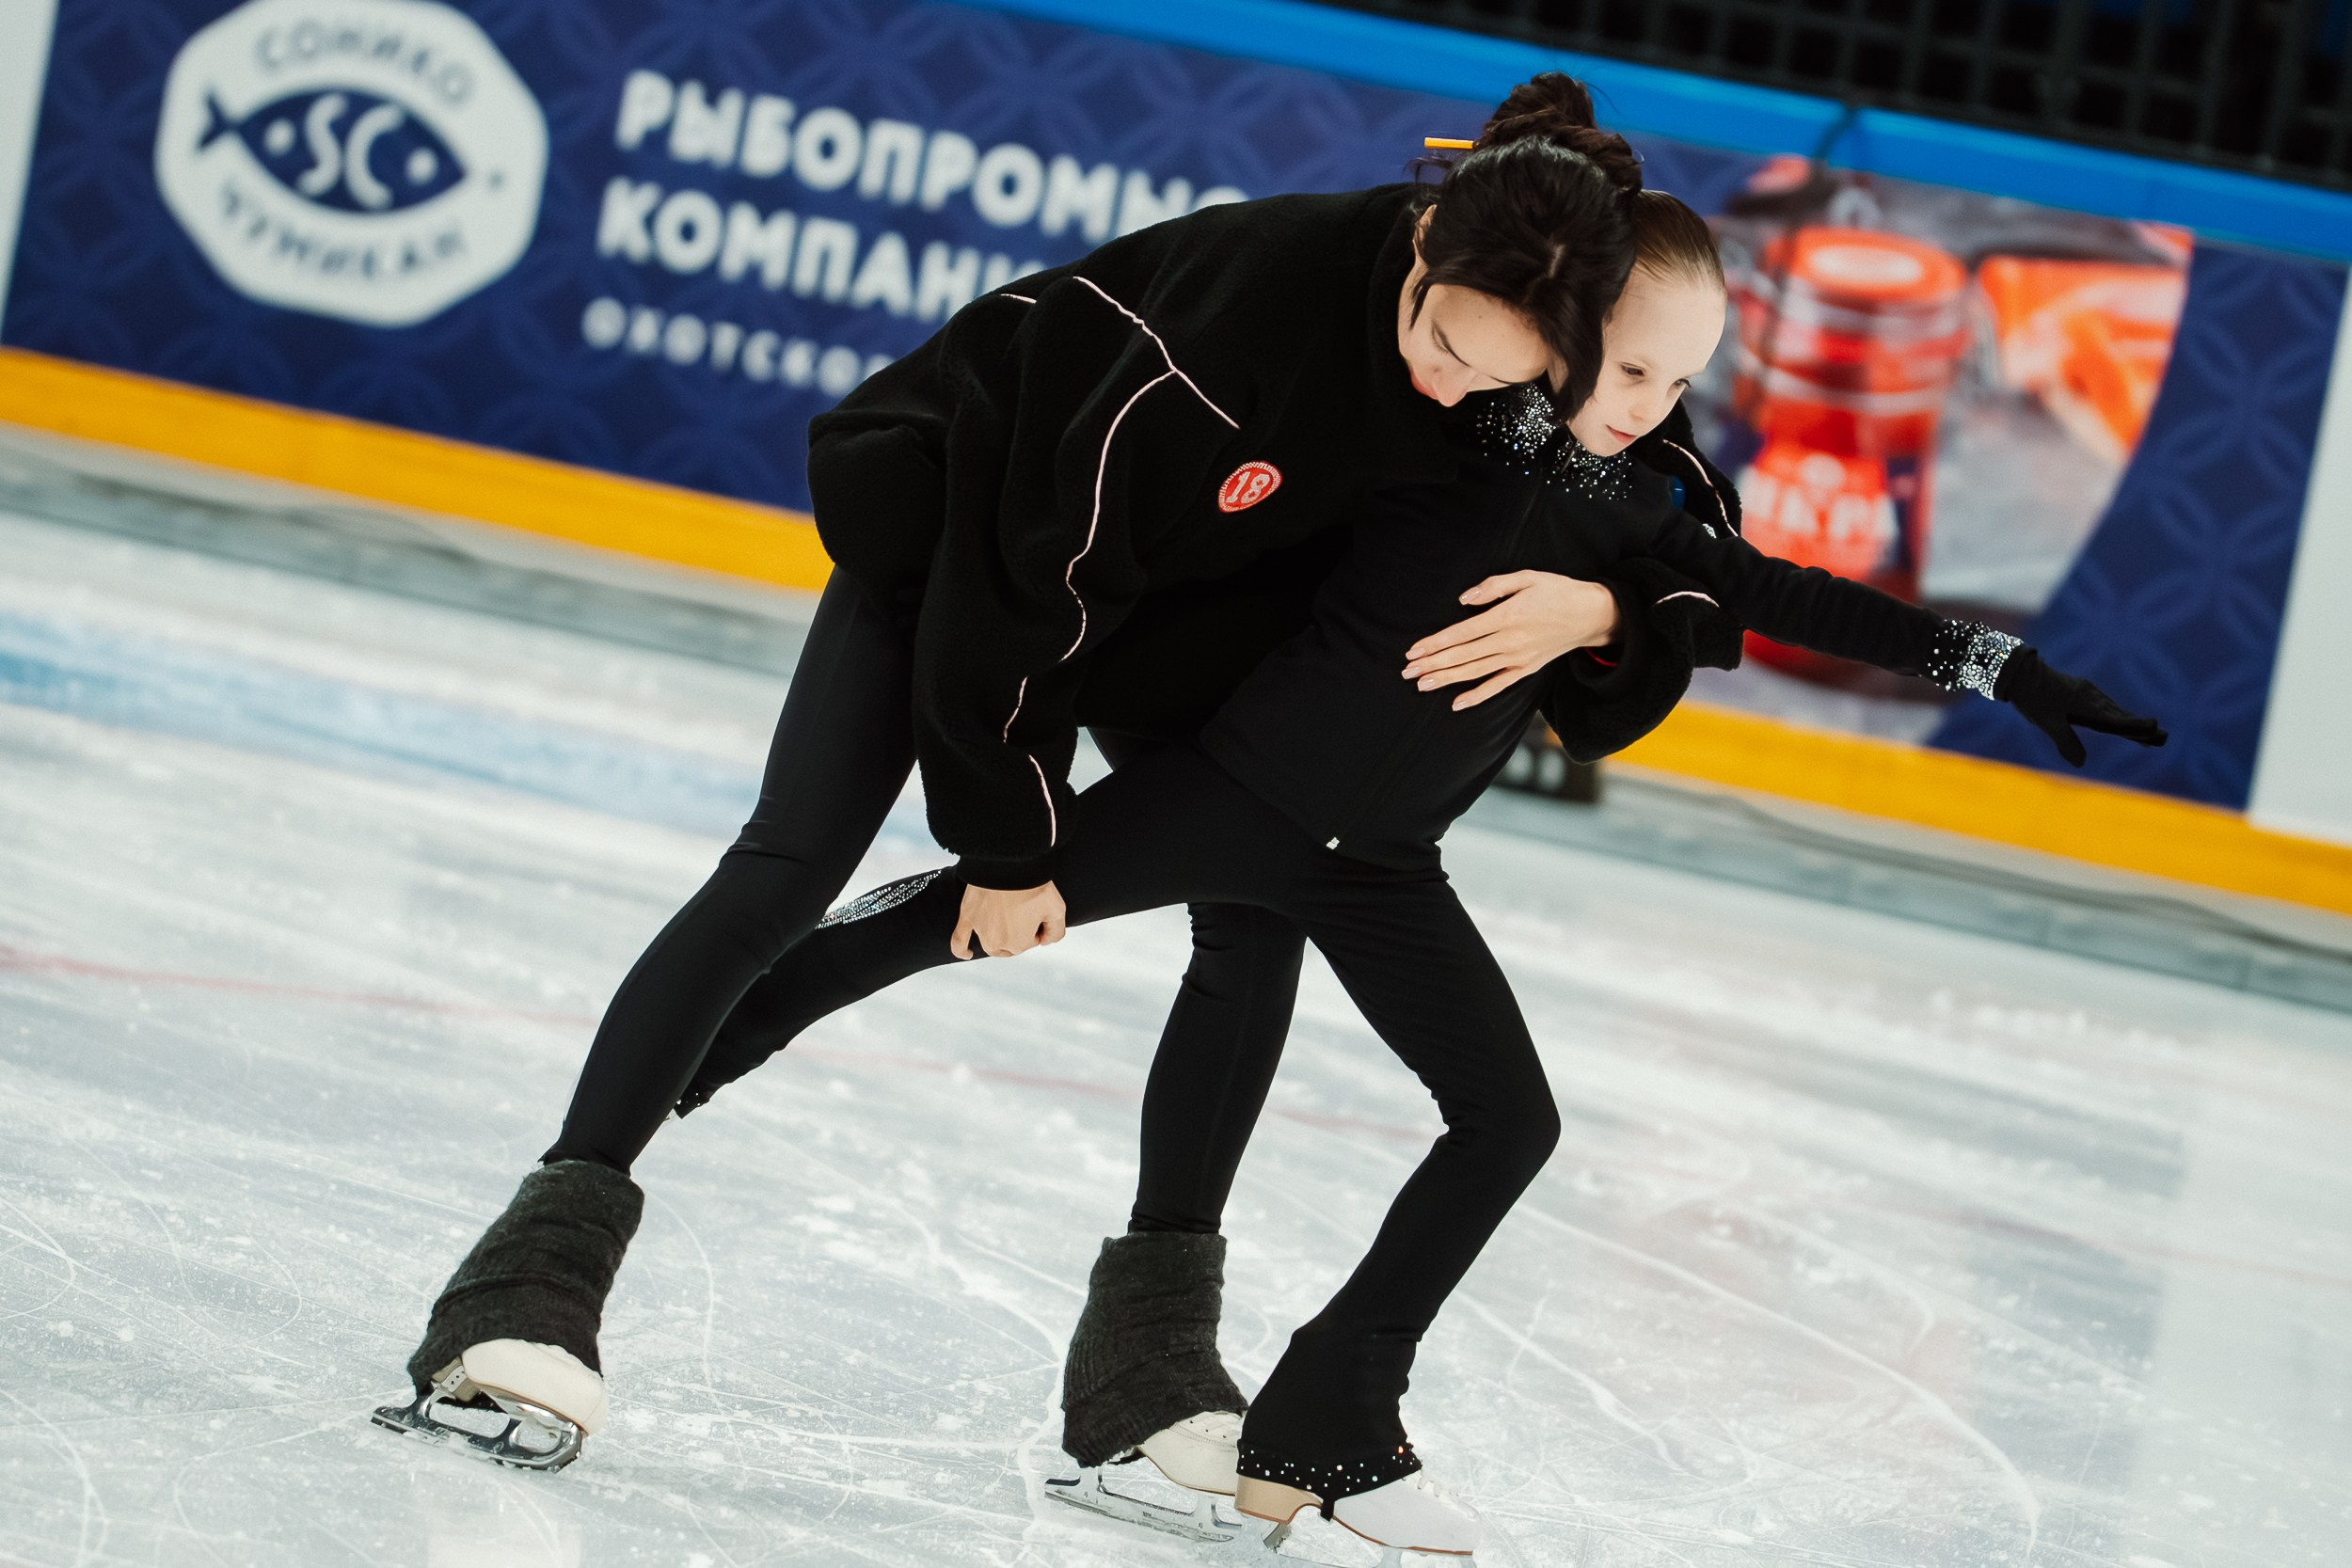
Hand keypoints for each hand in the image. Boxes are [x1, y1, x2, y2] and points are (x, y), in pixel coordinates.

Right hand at [951, 881, 1066, 958]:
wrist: (1009, 864)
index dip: (1036, 927)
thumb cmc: (1034, 886)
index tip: (1037, 910)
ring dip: (999, 939)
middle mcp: (997, 941)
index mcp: (1019, 943)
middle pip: (1010, 945)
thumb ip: (1055, 932)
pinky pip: (959, 940)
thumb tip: (1045, 941)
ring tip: (1007, 921)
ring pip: (991, 944)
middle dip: (1018, 933)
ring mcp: (980, 930)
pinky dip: (961, 949)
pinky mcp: (967, 917)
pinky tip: (966, 954)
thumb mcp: (1057, 910)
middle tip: (1024, 911)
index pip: (1030, 941)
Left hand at [1402, 570, 1622, 709]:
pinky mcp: (1527, 669)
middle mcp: (1511, 641)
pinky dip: (1478, 695)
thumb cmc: (1557, 591)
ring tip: (1422, 684)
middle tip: (1407, 671)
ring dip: (1447, 679)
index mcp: (1508, 616)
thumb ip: (1493, 586)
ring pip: (1476, 672)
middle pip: (1464, 655)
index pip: (1463, 633)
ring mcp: (1519, 659)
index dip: (1436, 643)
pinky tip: (1457, 703)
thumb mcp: (1528, 577)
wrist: (1592, 614)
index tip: (1414, 650)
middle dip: (1433, 664)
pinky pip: (1499, 686)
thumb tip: (1463, 600)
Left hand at [1995, 648, 2167, 766]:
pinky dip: (2119, 715)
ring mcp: (2089, 693)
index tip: (2157, 731)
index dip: (2137, 727)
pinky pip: (2107, 705)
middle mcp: (2094, 699)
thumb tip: (2081, 763)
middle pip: (2122, 717)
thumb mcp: (2048, 723)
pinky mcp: (2083, 690)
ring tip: (2148, 735)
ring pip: (2116, 711)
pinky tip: (2118, 718)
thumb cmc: (2034, 698)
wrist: (2021, 672)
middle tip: (2163, 738)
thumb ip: (2066, 742)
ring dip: (2132, 723)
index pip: (2118, 721)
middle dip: (2142, 729)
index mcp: (2089, 707)